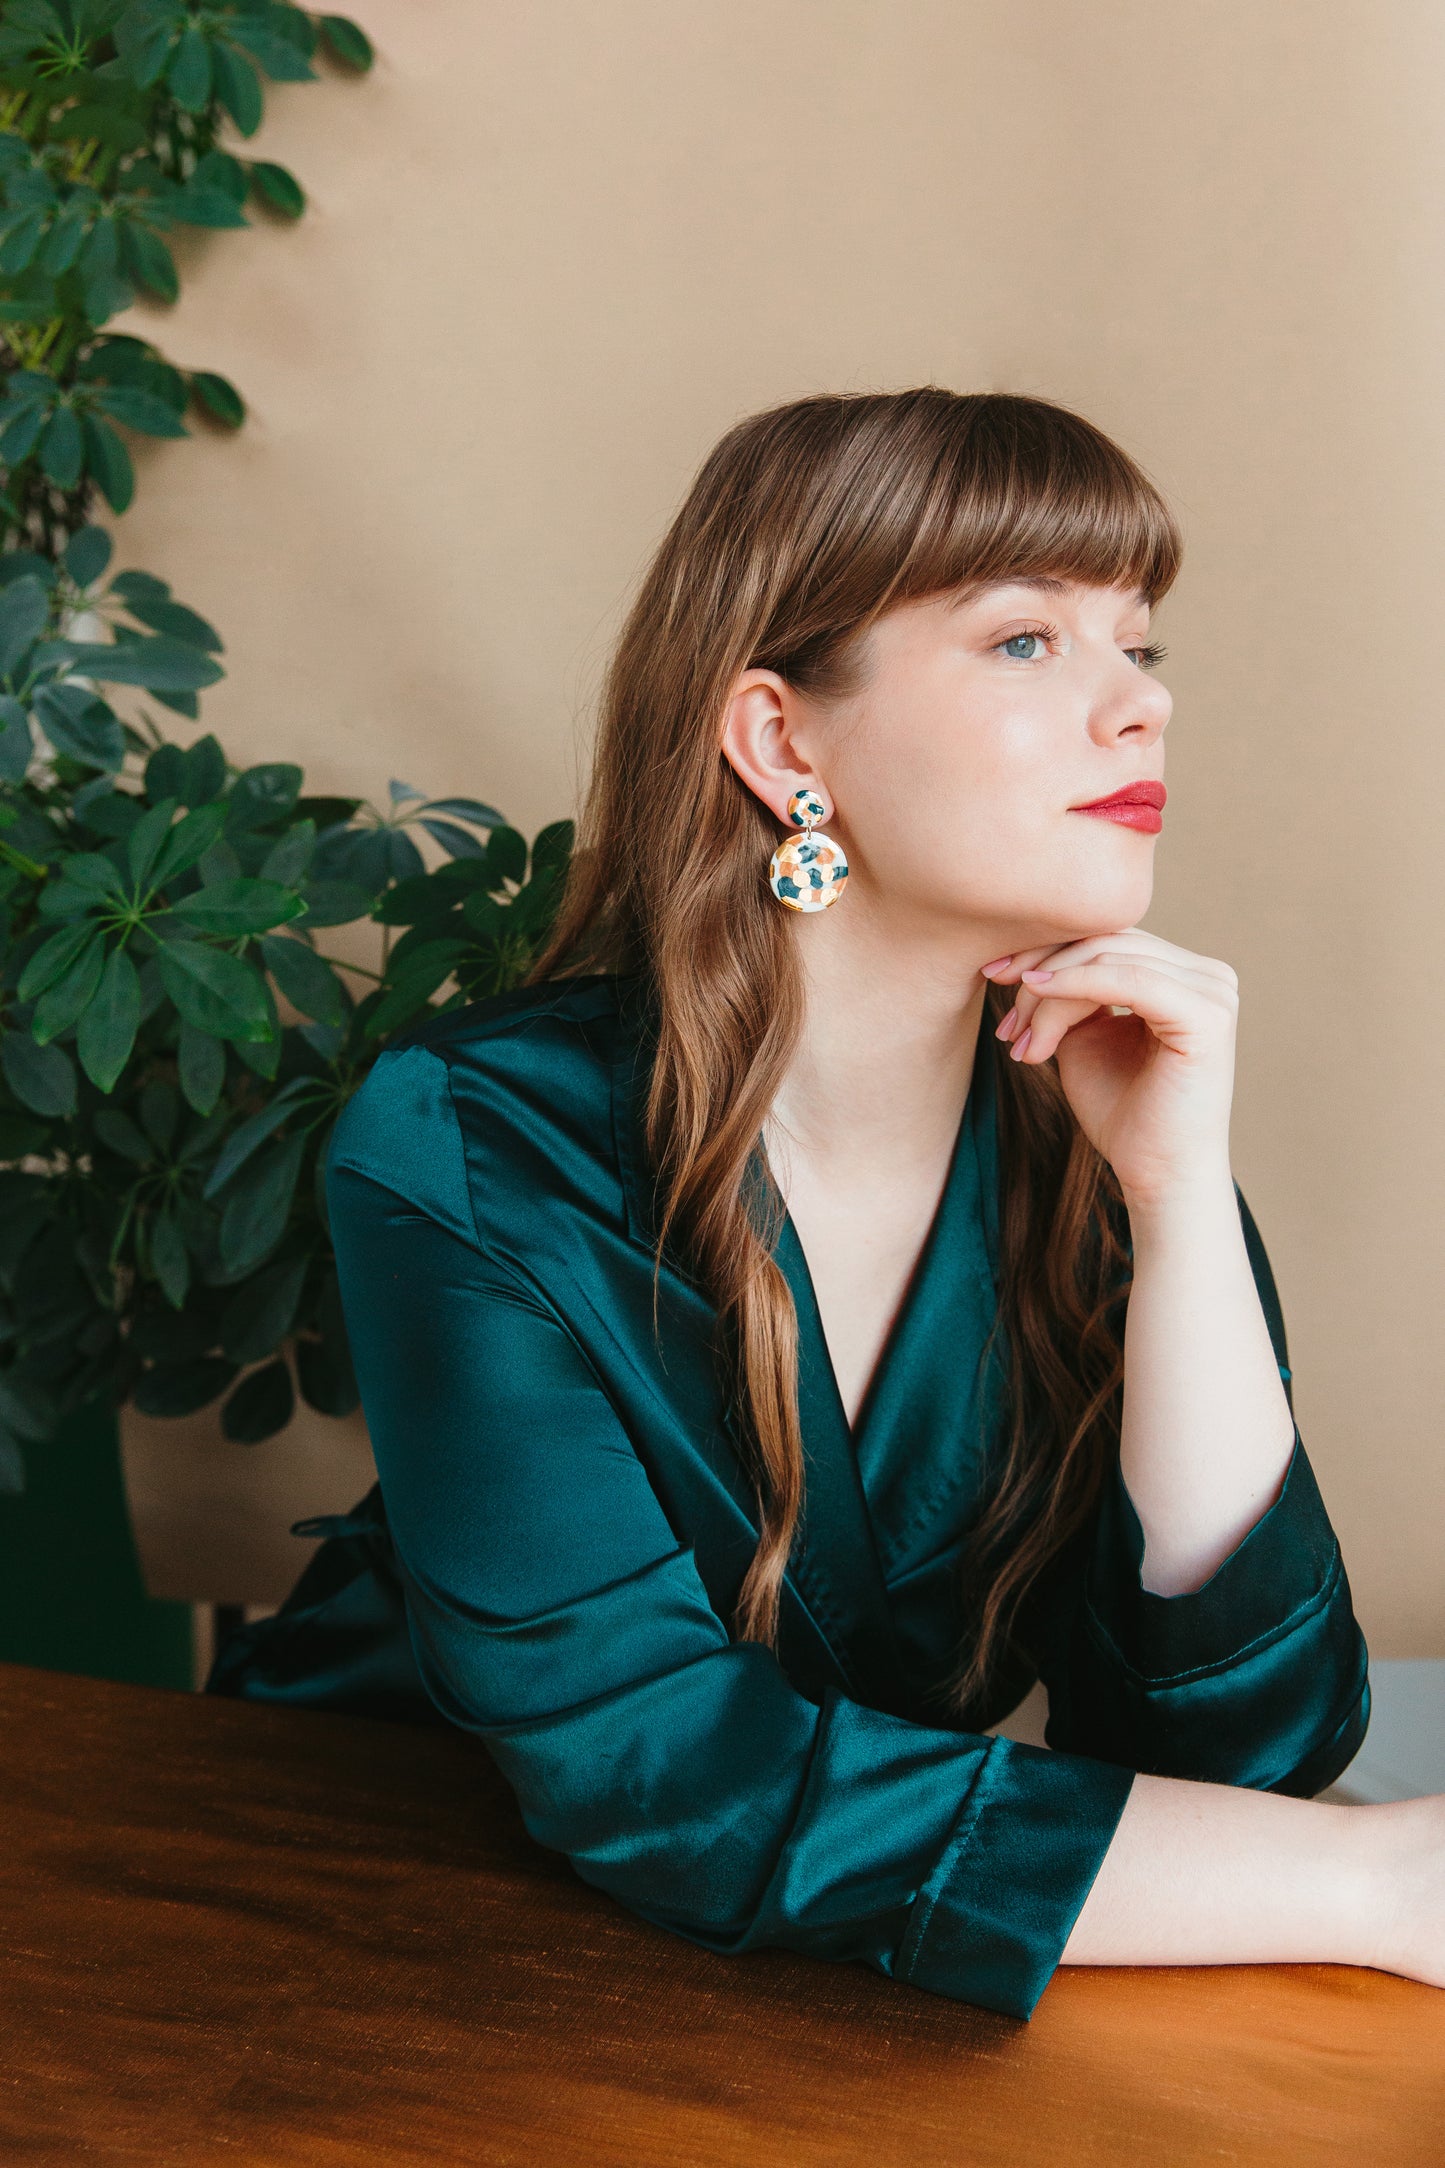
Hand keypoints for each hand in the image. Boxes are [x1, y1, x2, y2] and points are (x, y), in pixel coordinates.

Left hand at [981, 928, 1239, 1208]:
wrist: (1157, 1175)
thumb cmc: (1123, 1115)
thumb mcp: (1084, 1039)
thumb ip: (1069, 995)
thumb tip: (1028, 962)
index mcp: (1183, 976)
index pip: (1107, 938)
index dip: (1046, 949)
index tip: (991, 973)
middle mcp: (1207, 975)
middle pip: (1106, 942)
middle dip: (1040, 971)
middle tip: (1003, 1017)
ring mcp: (1213, 992)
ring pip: (1107, 960)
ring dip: (1049, 995)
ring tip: (1019, 1038)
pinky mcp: (1208, 1016)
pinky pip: (1129, 980)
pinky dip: (1074, 985)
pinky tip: (1036, 995)